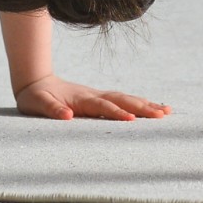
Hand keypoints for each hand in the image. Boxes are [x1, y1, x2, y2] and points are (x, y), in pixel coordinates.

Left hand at [14, 76, 169, 121]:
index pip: (103, 107)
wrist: (36, 80)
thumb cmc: (36, 97)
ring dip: (145, 105)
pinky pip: (123, 101)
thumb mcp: (37, 104)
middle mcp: (94, 95)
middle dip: (142, 108)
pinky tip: (150, 108)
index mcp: (81, 99)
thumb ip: (52, 109)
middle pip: (122, 100)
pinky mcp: (99, 99)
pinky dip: (138, 104)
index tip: (131, 121)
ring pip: (126, 99)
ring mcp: (98, 95)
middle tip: (163, 115)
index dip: (116, 113)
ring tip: (166, 111)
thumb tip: (68, 115)